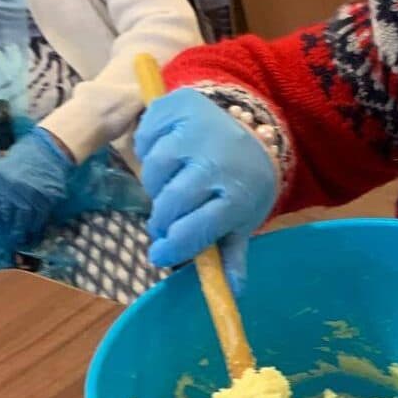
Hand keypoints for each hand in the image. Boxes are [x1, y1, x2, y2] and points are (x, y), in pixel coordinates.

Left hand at [0, 128, 73, 246]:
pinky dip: (37, 224)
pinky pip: (40, 215)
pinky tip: (36, 229)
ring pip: (24, 218)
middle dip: (9, 228)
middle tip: (11, 238)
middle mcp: (11, 189)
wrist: (51, 147)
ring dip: (23, 230)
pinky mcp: (45, 197)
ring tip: (23, 238)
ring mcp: (29, 194)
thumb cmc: (28, 155)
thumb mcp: (5, 165)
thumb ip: (1, 184)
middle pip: (8, 214)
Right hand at [135, 88, 276, 293]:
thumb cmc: (244, 181)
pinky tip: (167, 153)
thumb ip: (233, 253)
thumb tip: (232, 291)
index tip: (161, 255)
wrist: (251, 126)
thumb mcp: (244, 217)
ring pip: (154, 170)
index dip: (174, 248)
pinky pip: (146, 136)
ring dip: (156, 184)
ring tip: (171, 184)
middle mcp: (219, 162)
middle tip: (164, 222)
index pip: (196, 231)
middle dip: (162, 220)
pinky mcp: (180, 106)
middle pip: (170, 203)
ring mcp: (199, 130)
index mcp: (239, 195)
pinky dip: (148, 147)